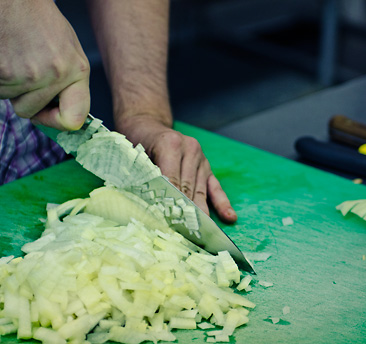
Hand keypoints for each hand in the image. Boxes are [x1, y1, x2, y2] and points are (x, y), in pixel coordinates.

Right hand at [0, 0, 89, 129]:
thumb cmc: (39, 21)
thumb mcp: (68, 50)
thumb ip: (69, 82)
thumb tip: (67, 117)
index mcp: (77, 71)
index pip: (74, 118)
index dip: (57, 122)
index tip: (48, 116)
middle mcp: (55, 76)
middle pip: (31, 112)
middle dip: (23, 98)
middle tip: (23, 73)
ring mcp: (27, 76)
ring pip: (9, 100)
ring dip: (7, 85)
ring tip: (14, 56)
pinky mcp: (1, 72)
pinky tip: (1, 51)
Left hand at [116, 114, 237, 223]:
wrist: (148, 125)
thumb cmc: (137, 143)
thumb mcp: (135, 156)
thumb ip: (145, 178)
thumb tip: (150, 207)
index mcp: (171, 144)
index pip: (172, 181)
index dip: (170, 204)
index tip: (170, 224)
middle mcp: (190, 150)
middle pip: (188, 188)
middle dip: (185, 213)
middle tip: (184, 236)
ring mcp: (201, 159)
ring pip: (200, 191)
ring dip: (199, 214)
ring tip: (200, 234)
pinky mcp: (207, 167)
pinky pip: (215, 187)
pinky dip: (222, 203)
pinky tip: (230, 217)